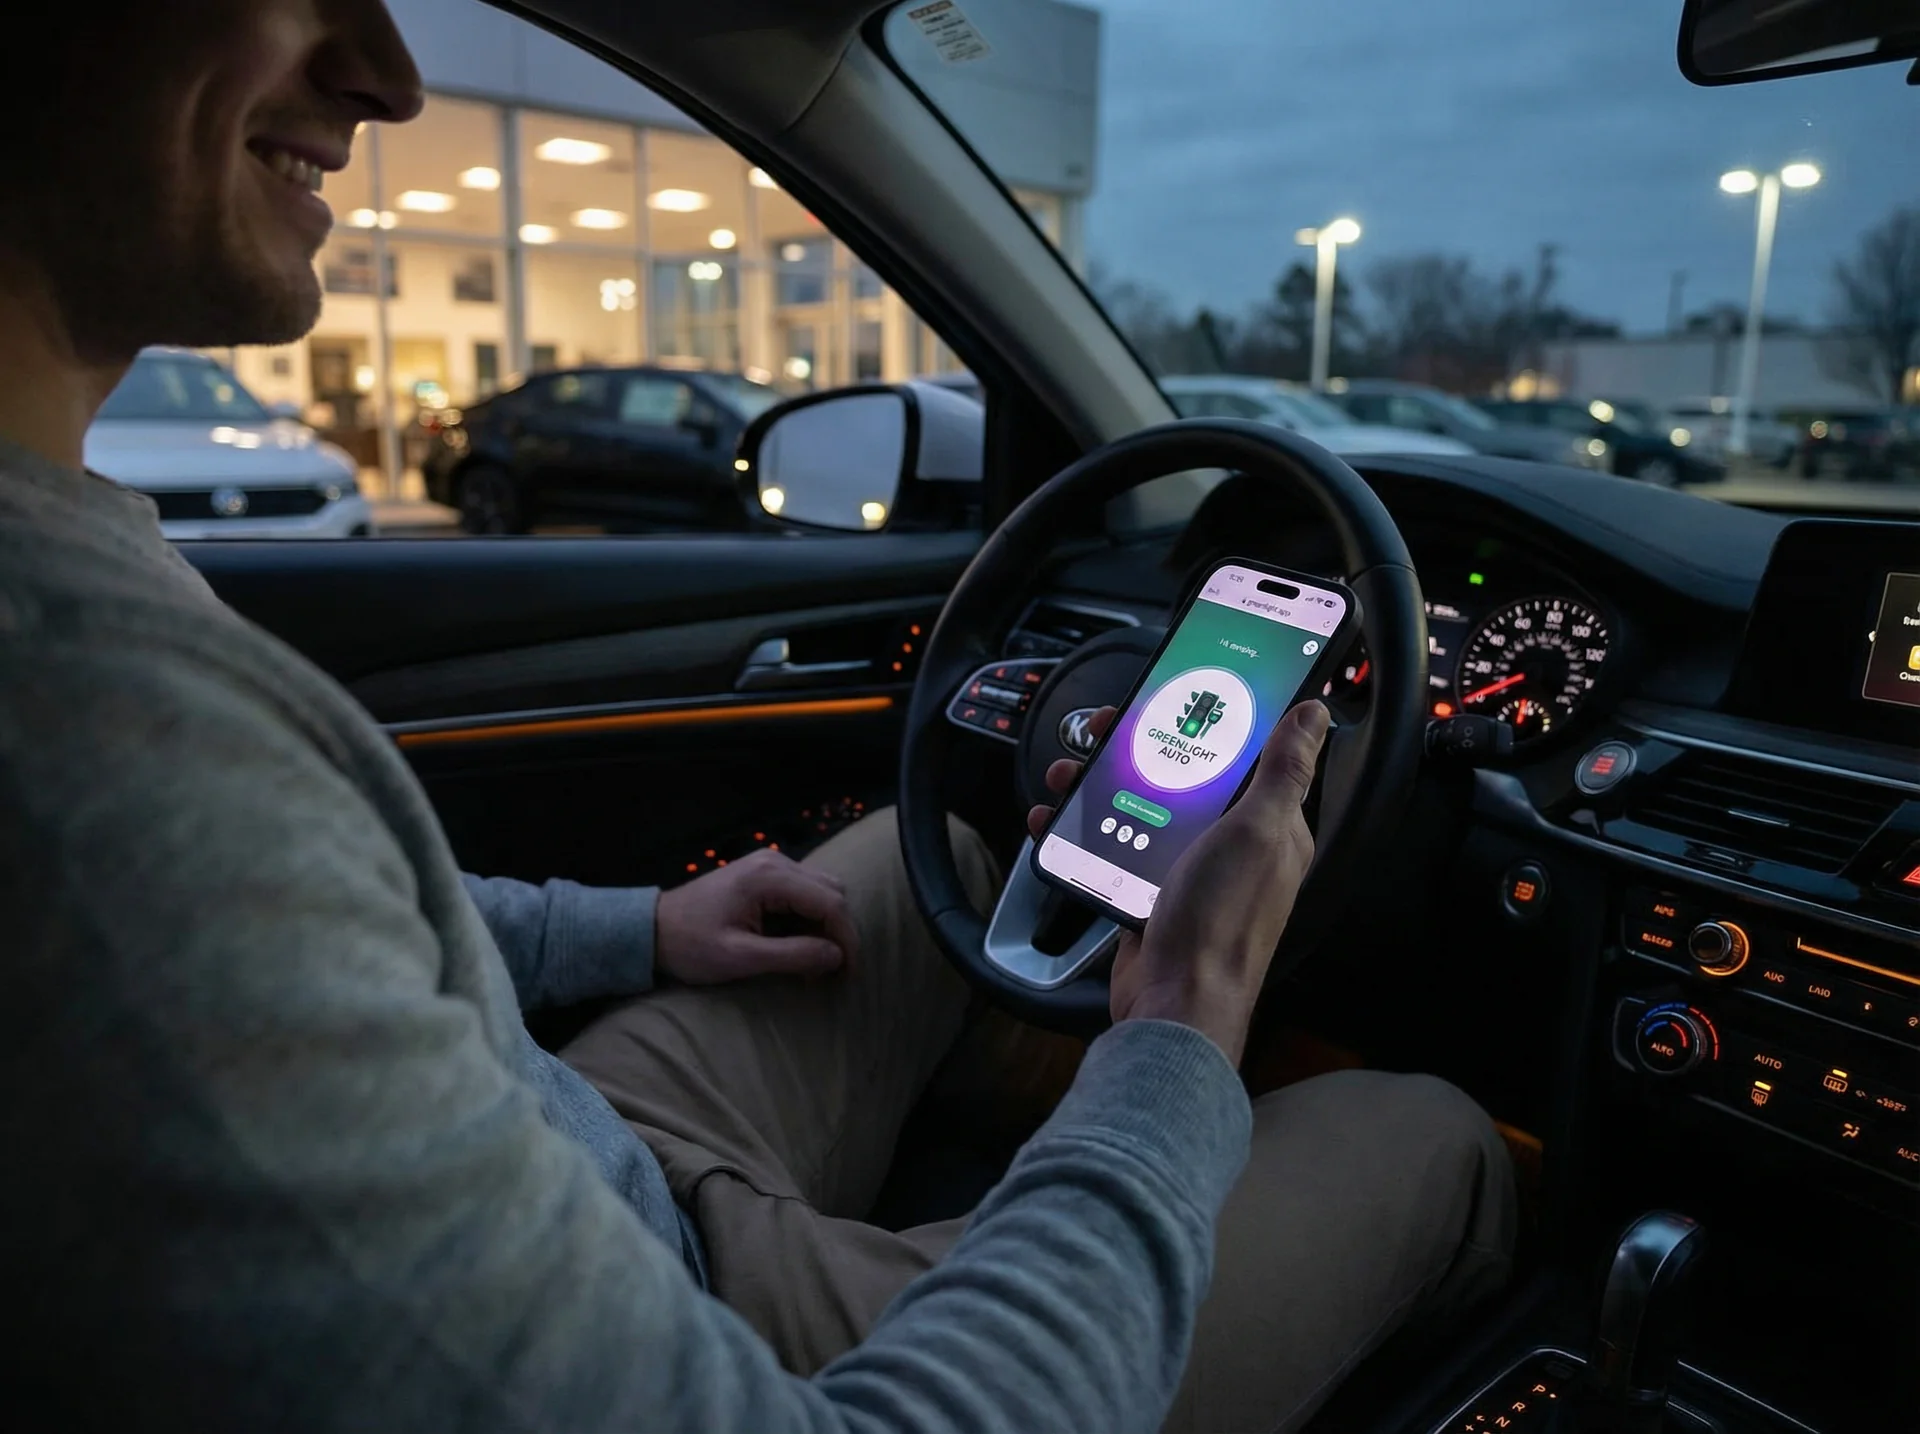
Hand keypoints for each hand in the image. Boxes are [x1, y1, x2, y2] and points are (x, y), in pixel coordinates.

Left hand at [655, 848, 858, 984]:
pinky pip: (804, 891)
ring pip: (823, 890)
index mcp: (770, 877)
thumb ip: (792, 955)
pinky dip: (811, 917)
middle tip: (832, 971)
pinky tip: (799, 944)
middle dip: (839, 932)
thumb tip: (837, 957)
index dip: (847, 939)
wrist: (652, 929)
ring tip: (815, 961)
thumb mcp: (740, 957)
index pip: (831, 903)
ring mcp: (770, 864)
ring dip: (826, 925)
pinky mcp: (765, 873)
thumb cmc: (691, 945)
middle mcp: (775, 861)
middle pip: (833, 892)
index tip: (848, 973)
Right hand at [1026, 701, 1329, 1065]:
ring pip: (1141, 805)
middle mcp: (1232, 845)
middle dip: (1140, 747)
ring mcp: (1187, 869)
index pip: (1247, 754)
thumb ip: (1284, 771)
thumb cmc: (1223, 922)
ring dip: (1100, 783)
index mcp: (1270, 826)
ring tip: (1068, 772)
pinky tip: (1055, 819)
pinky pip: (1115, 846)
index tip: (1179, 690)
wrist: (1174, 1002)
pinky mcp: (1148, 890)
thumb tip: (1314, 714)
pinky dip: (1082, 829)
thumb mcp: (1259, 832)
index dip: (1214, 717)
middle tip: (1104, 728)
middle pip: (1184, 773)